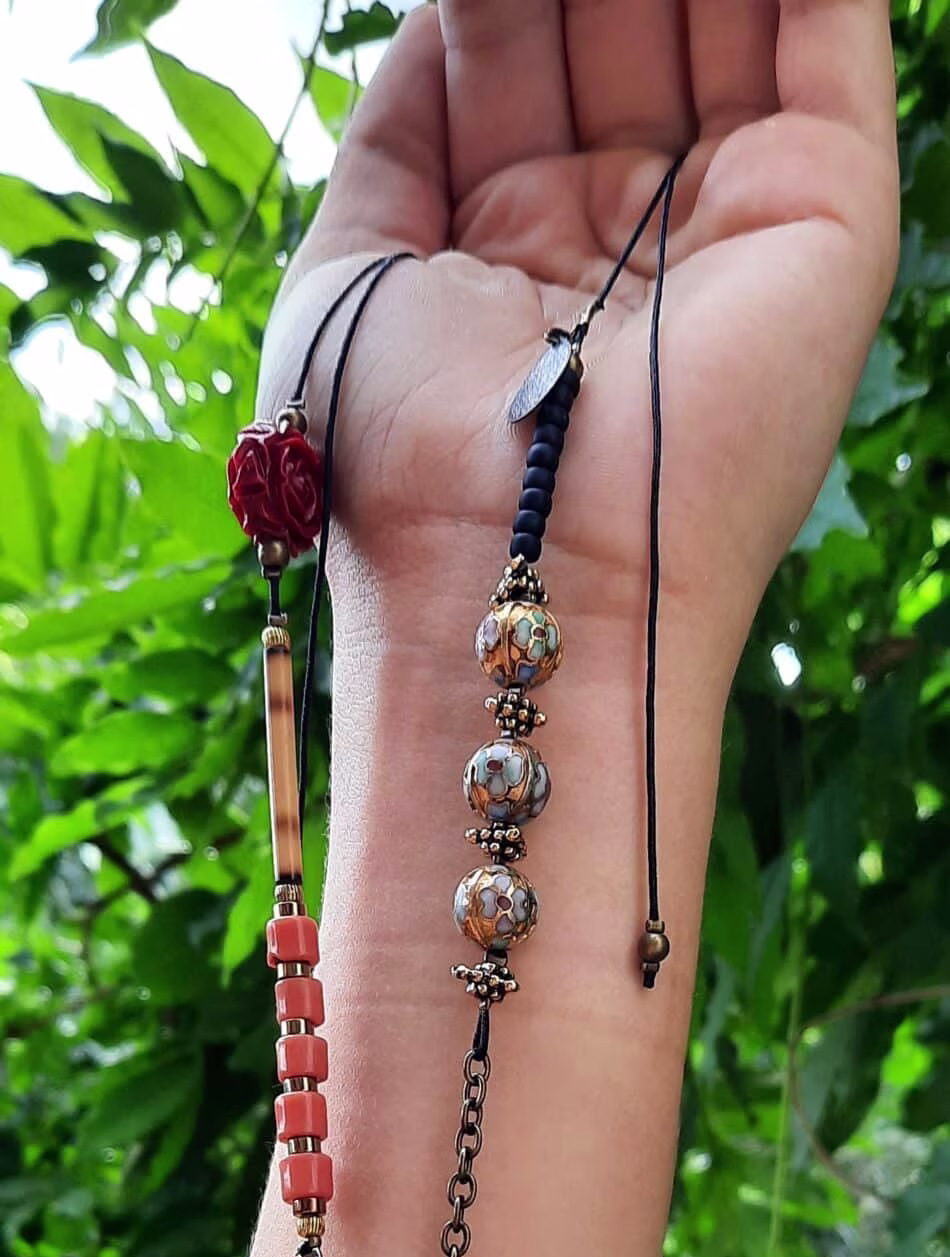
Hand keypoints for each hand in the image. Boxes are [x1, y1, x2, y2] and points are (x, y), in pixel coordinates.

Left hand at [263, 0, 896, 656]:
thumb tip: (443, 11)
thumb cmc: (401, 467)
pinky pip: (827, 31)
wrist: (505, 580)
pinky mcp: (826, 218)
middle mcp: (629, 231)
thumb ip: (398, 129)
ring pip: (722, 8)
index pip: (519, 43)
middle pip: (617, 13)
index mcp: (517, 241)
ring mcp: (731, 223)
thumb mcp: (351, 273)